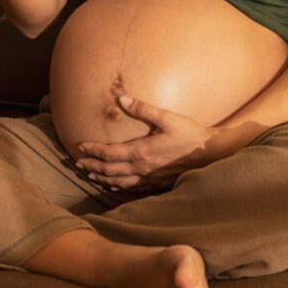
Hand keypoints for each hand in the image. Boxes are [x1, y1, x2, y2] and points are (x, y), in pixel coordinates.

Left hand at [75, 94, 213, 192]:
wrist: (210, 154)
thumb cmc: (189, 134)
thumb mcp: (166, 117)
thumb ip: (142, 109)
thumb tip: (121, 98)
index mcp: (140, 152)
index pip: (109, 153)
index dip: (93, 150)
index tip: (81, 146)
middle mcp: (141, 168)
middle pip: (109, 170)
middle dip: (92, 165)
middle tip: (77, 162)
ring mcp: (149, 178)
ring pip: (119, 182)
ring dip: (102, 178)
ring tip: (91, 175)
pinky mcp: (157, 184)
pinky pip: (133, 188)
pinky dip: (119, 186)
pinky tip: (114, 185)